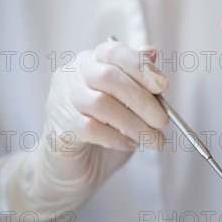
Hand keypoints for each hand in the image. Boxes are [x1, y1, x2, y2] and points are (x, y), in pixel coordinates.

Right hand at [0, 41, 168, 221]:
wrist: (75, 170)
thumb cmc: (106, 132)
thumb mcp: (130, 106)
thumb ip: (140, 83)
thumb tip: (152, 53)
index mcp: (91, 62)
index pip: (113, 51)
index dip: (140, 66)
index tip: (163, 87)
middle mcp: (72, 76)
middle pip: (109, 77)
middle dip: (142, 100)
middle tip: (163, 121)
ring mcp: (62, 102)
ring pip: (101, 104)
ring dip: (135, 124)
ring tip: (153, 140)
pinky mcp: (59, 129)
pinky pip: (91, 129)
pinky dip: (117, 138)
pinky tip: (130, 145)